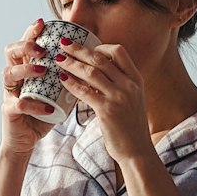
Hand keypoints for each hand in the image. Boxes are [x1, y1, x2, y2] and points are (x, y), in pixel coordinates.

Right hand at [0, 18, 57, 156]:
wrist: (27, 140)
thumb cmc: (43, 113)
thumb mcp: (57, 92)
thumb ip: (68, 77)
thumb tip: (93, 62)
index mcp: (26, 69)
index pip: (25, 44)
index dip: (31, 32)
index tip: (43, 23)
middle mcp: (14, 78)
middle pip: (10, 52)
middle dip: (25, 46)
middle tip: (41, 48)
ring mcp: (9, 93)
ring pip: (8, 74)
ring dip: (26, 70)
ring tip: (43, 71)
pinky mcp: (9, 111)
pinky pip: (18, 104)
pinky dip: (33, 105)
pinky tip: (47, 107)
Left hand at [54, 40, 152, 164]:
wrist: (137, 151)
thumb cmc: (131, 127)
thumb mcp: (132, 100)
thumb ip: (119, 85)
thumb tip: (98, 73)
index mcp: (136, 79)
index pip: (119, 51)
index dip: (100, 46)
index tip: (86, 48)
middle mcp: (129, 85)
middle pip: (101, 59)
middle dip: (79, 50)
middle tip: (63, 43)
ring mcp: (119, 97)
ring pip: (91, 72)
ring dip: (72, 64)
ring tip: (59, 60)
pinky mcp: (107, 111)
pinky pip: (85, 92)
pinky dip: (71, 84)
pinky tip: (61, 80)